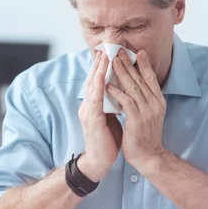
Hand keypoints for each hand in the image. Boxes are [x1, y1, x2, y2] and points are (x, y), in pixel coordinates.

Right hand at [77, 51, 122, 181]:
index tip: (107, 53)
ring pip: (93, 86)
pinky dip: (98, 85)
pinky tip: (102, 75)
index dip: (101, 67)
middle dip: (99, 63)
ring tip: (104, 55)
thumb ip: (111, 105)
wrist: (99, 161)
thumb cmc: (106, 140)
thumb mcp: (109, 118)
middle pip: (93, 80)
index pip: (97, 82)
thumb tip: (119, 93)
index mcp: (92, 105)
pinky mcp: (92, 119)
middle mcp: (88, 106)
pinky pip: (95, 99)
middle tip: (105, 47)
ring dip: (98, 70)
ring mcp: (88, 112)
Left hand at [106, 50, 167, 171]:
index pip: (151, 79)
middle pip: (141, 80)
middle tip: (120, 51)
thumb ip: (144, 100)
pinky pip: (126, 102)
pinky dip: (117, 92)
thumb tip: (136, 86)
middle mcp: (155, 104)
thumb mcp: (148, 114)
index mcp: (158, 102)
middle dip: (129, 64)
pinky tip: (108, 85)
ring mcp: (147, 112)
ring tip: (112, 61)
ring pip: (133, 88)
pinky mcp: (137, 120)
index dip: (144, 65)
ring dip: (122, 73)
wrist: (149, 157)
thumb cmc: (145, 136)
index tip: (138, 52)